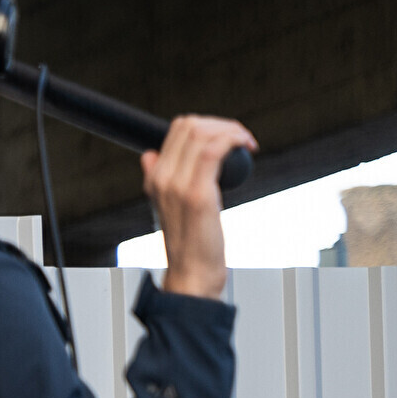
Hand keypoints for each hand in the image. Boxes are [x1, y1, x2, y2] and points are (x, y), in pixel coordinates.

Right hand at [143, 114, 258, 300]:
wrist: (192, 274)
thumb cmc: (190, 244)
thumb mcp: (167, 207)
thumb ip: (160, 179)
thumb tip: (149, 155)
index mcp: (154, 179)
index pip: (177, 129)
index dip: (207, 124)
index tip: (227, 138)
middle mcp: (161, 179)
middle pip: (189, 125)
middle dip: (221, 124)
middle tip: (241, 139)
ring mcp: (177, 186)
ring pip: (202, 133)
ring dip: (231, 130)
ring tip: (246, 143)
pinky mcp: (197, 194)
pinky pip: (214, 150)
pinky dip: (234, 140)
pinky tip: (247, 146)